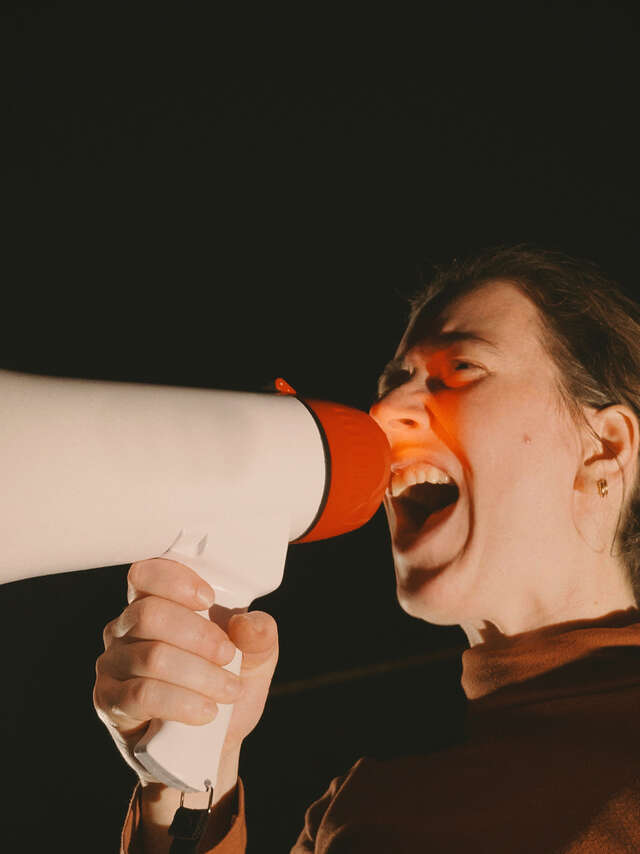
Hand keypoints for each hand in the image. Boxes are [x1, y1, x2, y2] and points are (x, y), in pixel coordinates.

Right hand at [93, 558, 278, 785]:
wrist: (210, 745)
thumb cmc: (225, 685)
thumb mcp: (255, 659)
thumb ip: (260, 636)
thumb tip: (246, 623)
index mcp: (155, 602)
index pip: (146, 573)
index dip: (175, 581)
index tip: (209, 599)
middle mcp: (126, 627)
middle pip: (150, 614)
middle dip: (198, 635)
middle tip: (229, 656)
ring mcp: (113, 664)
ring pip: (151, 657)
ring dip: (199, 674)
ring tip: (228, 690)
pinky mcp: (109, 701)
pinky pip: (141, 695)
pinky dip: (181, 703)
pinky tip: (206, 712)